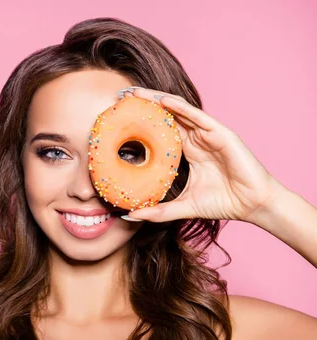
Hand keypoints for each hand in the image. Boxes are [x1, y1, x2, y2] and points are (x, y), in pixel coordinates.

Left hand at [122, 88, 279, 223]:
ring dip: (157, 100)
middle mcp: (196, 139)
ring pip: (179, 111)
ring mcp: (208, 134)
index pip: (160, 130)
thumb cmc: (222, 202)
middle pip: (167, 115)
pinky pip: (198, 117)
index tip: (119, 117)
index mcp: (187, 151)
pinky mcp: (221, 134)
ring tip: (136, 92)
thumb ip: (158, 211)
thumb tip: (129, 216)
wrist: (252, 205)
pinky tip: (163, 101)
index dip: (141, 122)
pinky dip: (180, 108)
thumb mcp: (183, 207)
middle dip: (145, 104)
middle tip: (121, 96)